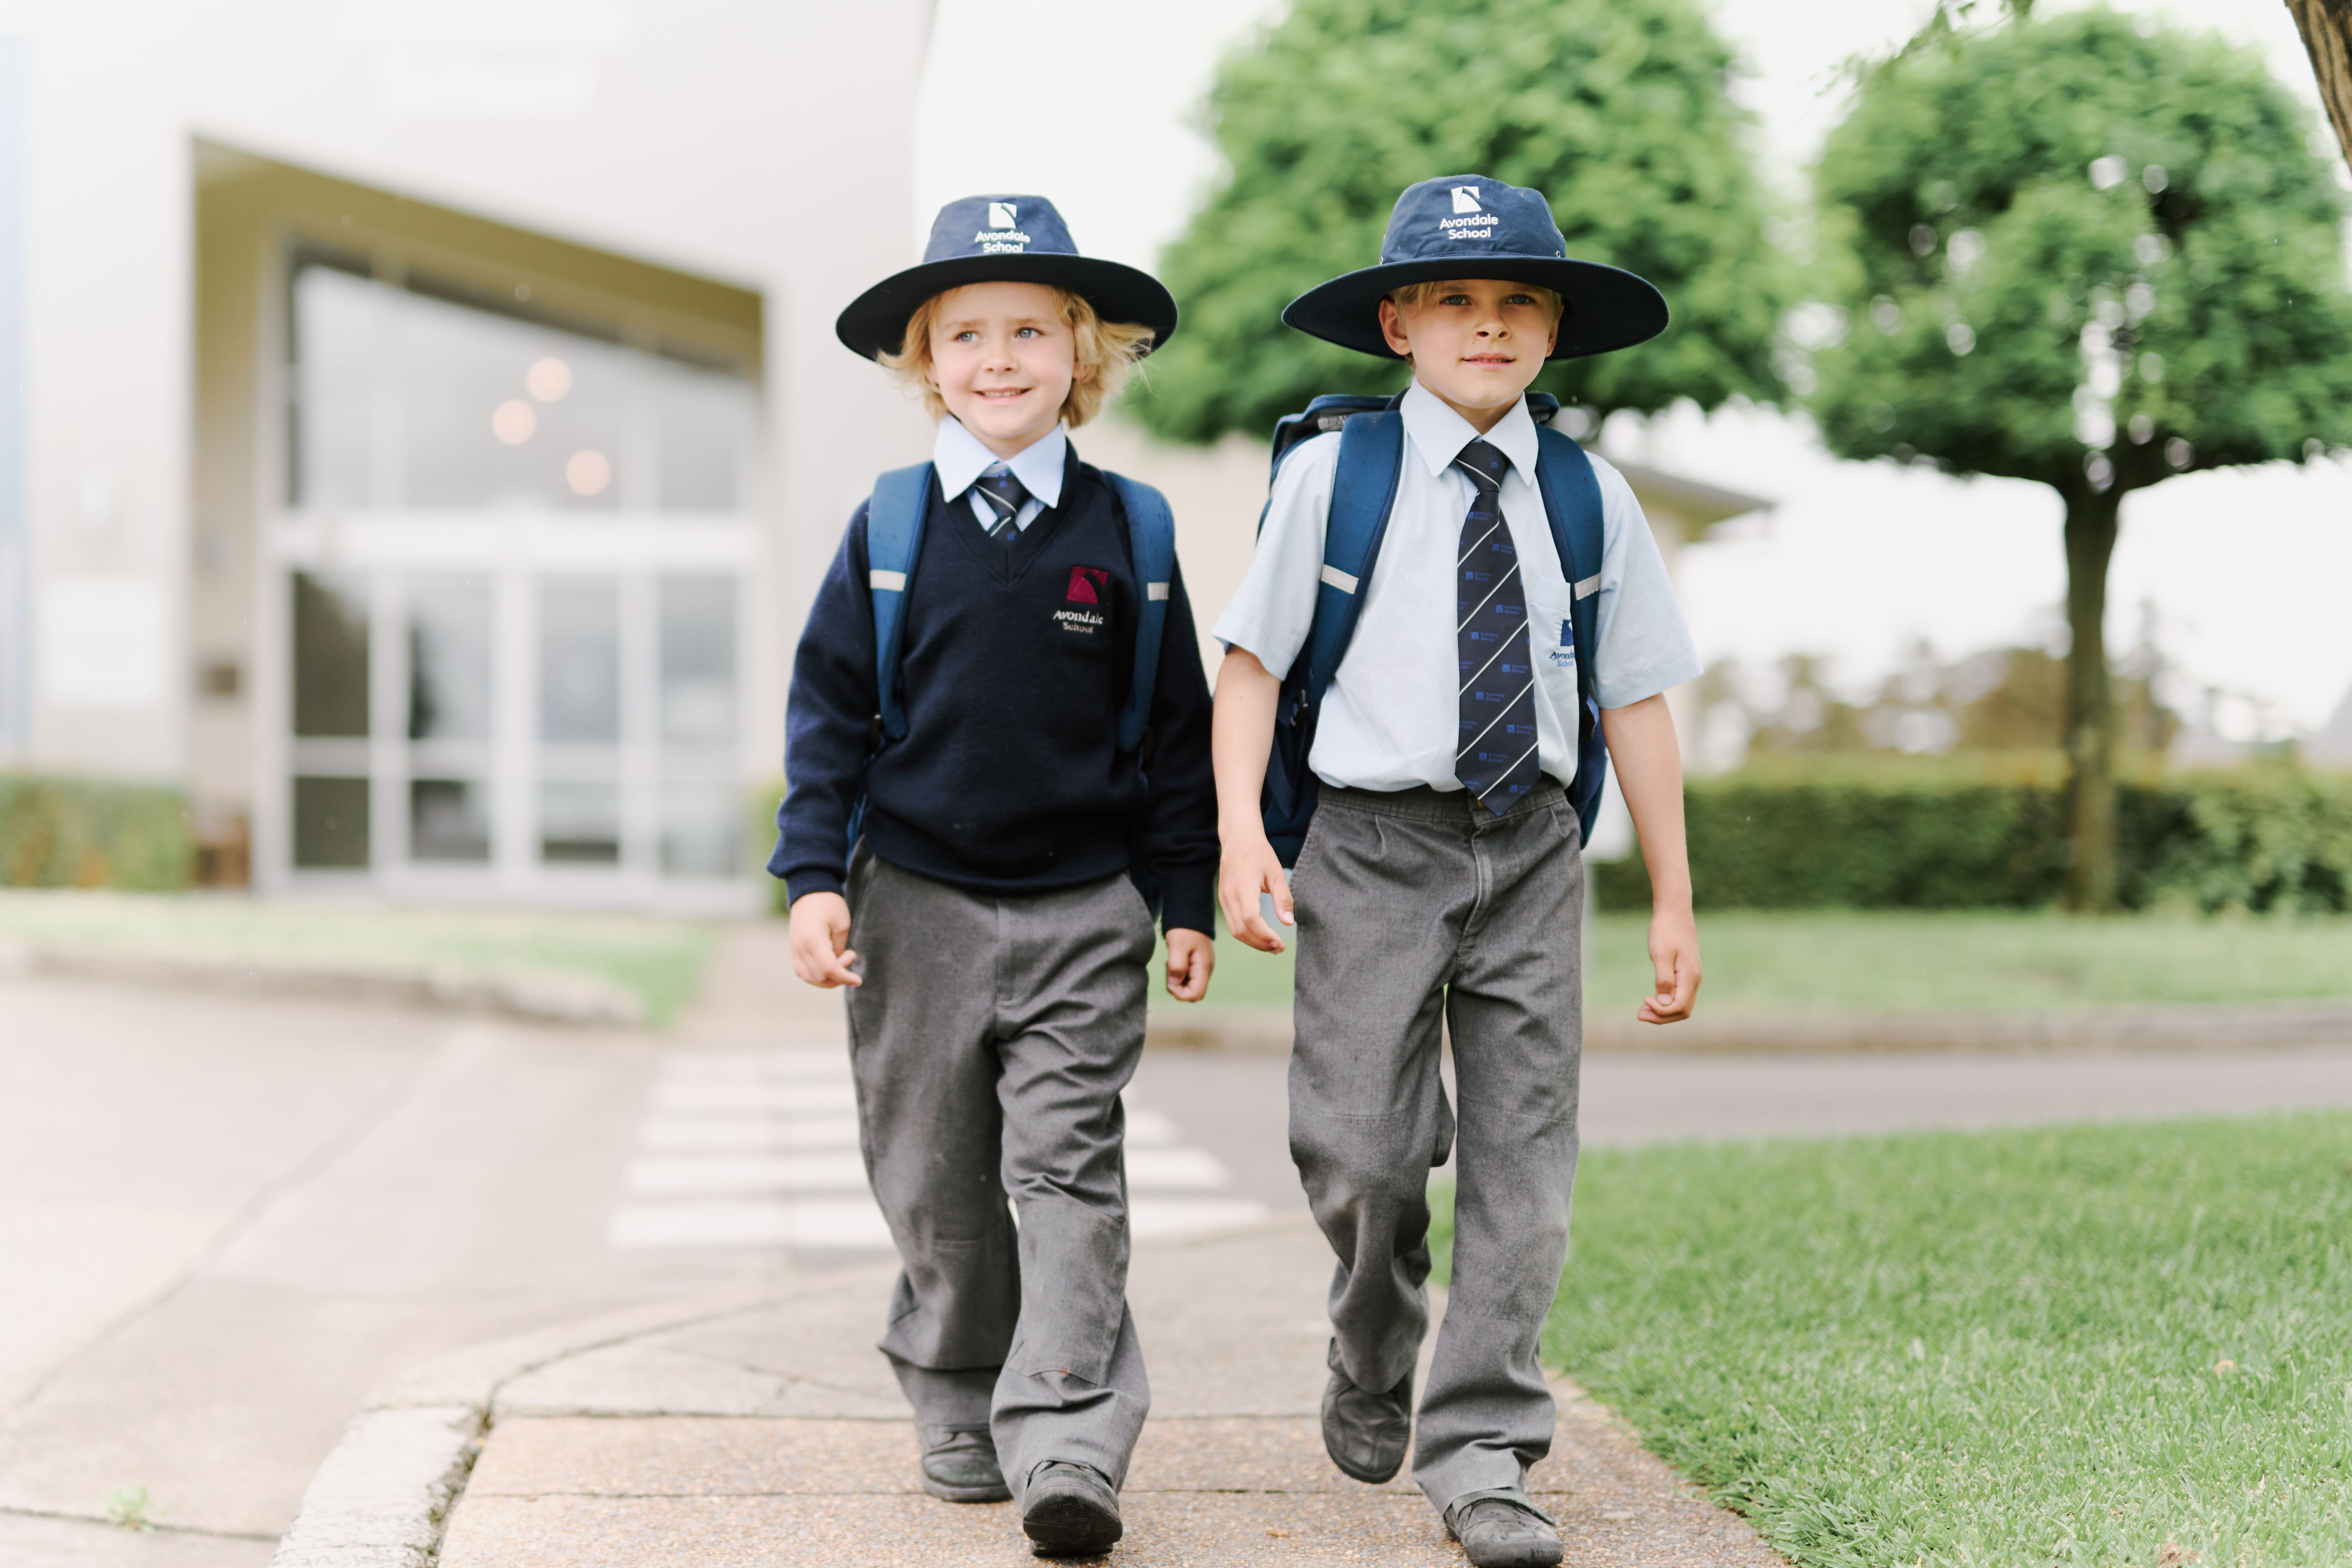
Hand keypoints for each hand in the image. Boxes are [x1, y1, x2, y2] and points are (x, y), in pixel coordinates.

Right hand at [787, 891, 860, 987]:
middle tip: (850, 955)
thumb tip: (838, 968)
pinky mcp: (793, 950)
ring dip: (828, 978)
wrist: (809, 891)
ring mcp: (794, 950)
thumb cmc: (829, 904)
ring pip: (810, 978)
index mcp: (813, 939)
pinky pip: (802, 972)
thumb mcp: (842, 924)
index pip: (829, 969)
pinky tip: (829, 965)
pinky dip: (816, 975)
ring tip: (840, 960)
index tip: (859, 980)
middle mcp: (800, 948)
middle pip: (820, 977)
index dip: (845, 978)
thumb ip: (839, 949)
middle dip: (839, 975)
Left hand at [1164, 928, 1214, 1001]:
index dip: (1180, 993)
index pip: (1195, 995)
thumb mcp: (1178, 945)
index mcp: (1203, 967)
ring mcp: (1200, 967)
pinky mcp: (1195, 963)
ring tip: (1169, 962)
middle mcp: (1205, 970)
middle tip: (1168, 969)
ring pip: (1188, 985)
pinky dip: (1176, 973)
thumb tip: (1174, 983)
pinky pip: (1186, 976)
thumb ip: (1177, 965)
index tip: (1170, 978)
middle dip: (1176, 987)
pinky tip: (1172, 960)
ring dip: (1175, 979)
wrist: (1190, 912)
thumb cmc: (1184, 927)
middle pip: (1192, 992)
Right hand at [1217, 832, 1294, 953]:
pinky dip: (1246, 934)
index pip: (1250, 919)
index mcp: (1243, 886)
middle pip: (1241, 930)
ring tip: (1272, 946)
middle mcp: (1229, 895)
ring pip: (1235, 930)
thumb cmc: (1260, 854)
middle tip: (1279, 948)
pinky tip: (1261, 935)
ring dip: (1253, 942)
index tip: (1280, 943)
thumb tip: (1288, 923)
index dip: (1265, 935)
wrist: (1238, 839)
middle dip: (1260, 944)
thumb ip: (1283, 898)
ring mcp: (1223, 898)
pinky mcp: (1223, 900)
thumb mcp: (1276, 873)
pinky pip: (1232, 924)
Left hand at [1638, 905, 1699, 1023]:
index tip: (1644, 1001)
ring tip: (1642, 1010)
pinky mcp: (1686, 974)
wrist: (1674, 912)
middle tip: (1639, 1014)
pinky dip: (1666, 1002)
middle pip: (1683, 1010)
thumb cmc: (1665, 930)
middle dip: (1661, 1016)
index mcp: (1690, 976)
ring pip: (1682, 1005)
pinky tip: (1652, 1000)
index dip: (1662, 1011)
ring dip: (1663, 1011)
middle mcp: (1695, 979)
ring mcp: (1692, 977)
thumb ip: (1664, 980)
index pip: (1680, 1007)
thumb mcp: (1661, 954)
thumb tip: (1664, 1004)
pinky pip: (1680, 996)